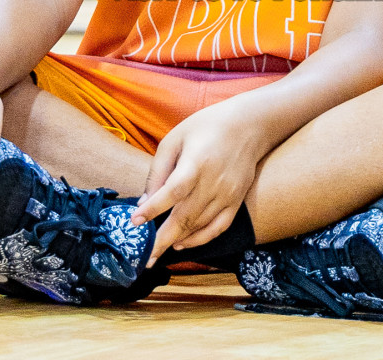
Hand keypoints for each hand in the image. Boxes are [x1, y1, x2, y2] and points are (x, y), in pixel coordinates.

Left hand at [130, 101, 264, 264]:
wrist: (248, 125)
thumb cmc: (205, 127)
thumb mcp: (174, 139)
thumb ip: (158, 170)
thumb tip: (144, 202)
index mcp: (196, 163)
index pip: (172, 192)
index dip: (153, 209)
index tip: (135, 221)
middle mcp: (214, 182)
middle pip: (185, 217)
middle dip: (162, 239)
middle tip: (144, 257)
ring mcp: (228, 194)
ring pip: (199, 226)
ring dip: (177, 240)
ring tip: (157, 250)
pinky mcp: (237, 201)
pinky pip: (218, 228)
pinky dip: (200, 240)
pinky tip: (182, 243)